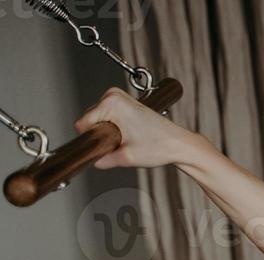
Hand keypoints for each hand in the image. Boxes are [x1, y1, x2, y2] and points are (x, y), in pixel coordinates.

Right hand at [73, 87, 203, 169]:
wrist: (179, 143)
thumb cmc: (160, 145)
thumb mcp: (128, 157)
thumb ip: (105, 159)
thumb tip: (93, 161)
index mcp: (112, 103)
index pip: (83, 123)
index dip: (91, 140)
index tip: (106, 147)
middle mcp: (113, 95)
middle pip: (90, 120)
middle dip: (101, 135)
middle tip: (121, 144)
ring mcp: (119, 96)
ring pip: (98, 119)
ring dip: (107, 132)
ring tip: (127, 138)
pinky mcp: (124, 101)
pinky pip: (107, 116)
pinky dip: (113, 127)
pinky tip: (128, 134)